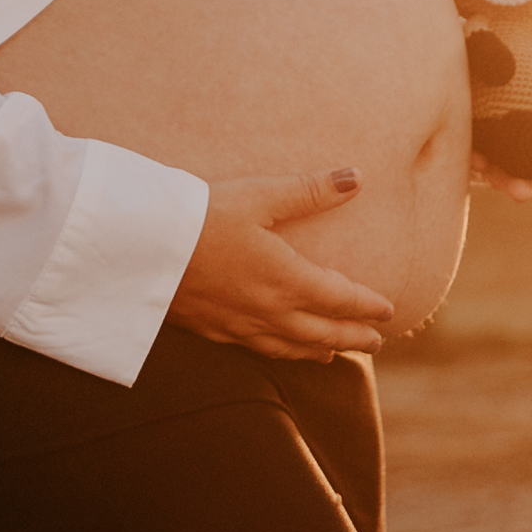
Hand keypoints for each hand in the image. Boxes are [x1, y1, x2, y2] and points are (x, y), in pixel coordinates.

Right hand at [166, 170, 394, 361]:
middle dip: (354, 336)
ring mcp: (240, 325)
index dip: (367, 305)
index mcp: (286, 279)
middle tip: (378, 341)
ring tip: (336, 353)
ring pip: (293, 347)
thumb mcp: (259, 195)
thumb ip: (309, 190)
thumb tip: (356, 177)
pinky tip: (279, 349)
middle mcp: (269, 311)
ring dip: (321, 349)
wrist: (141, 248)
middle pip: (323, 332)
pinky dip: (283, 353)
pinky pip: (260, 349)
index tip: (390, 309)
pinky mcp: (214, 330)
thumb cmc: (202, 215)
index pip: (340, 299)